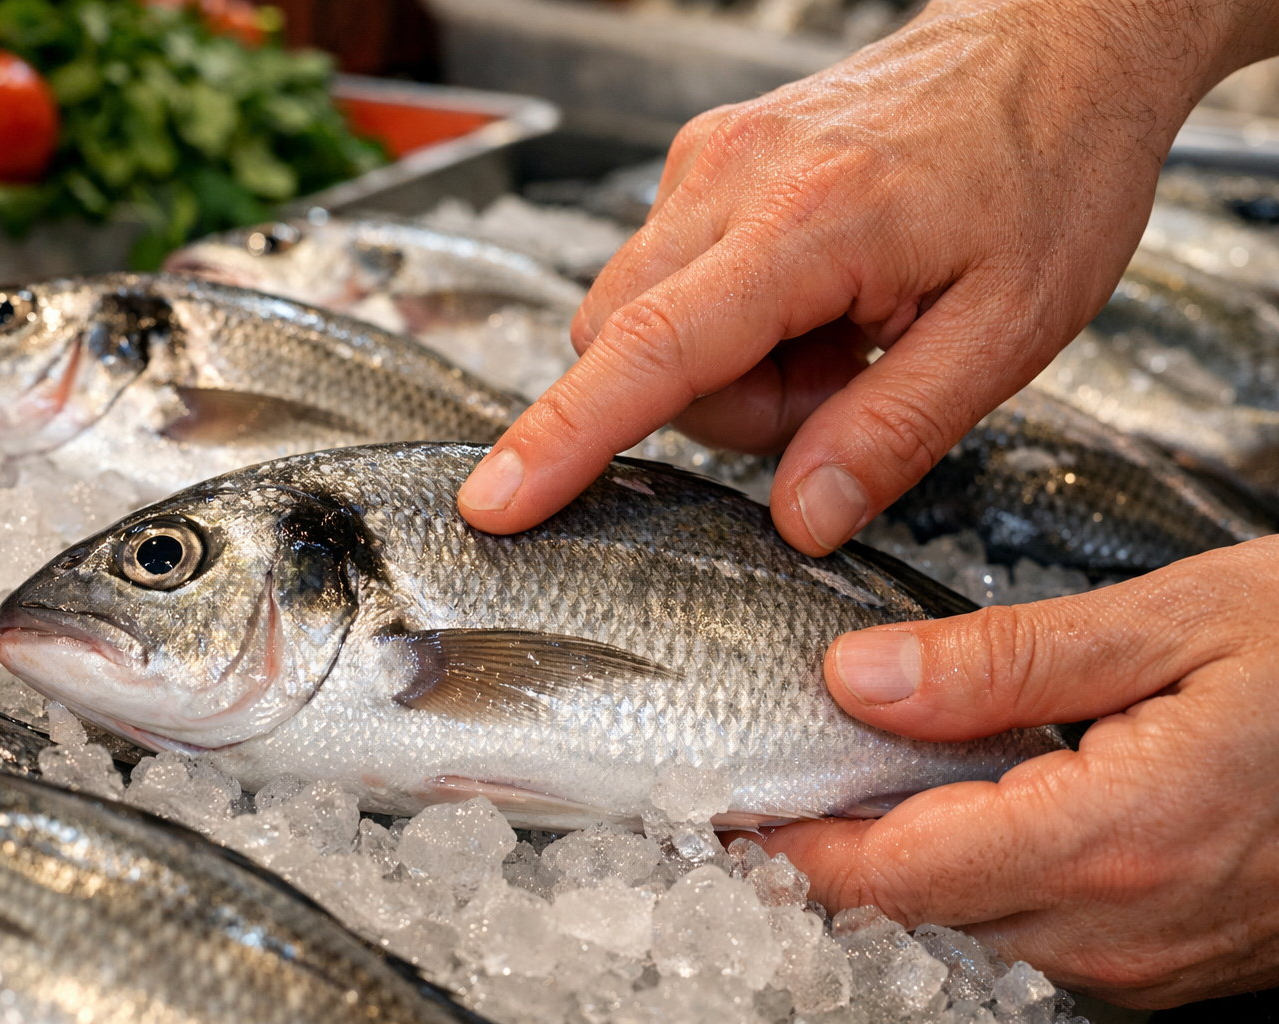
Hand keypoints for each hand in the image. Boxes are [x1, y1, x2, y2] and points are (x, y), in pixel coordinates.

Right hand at [456, 0, 1278, 552]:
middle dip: (714, 407)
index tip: (495, 501)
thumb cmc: (1045, 171)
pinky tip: (820, 298)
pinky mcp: (708, 162)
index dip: (563, 439)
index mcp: (807, 219)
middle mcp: (729, 176)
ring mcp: (709, 160)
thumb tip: (801, 521)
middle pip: (625, 348)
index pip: (649, 349)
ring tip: (845, 334)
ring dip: (731, 368)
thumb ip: (894, 433)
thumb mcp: (1010, 329)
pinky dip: (733, 323)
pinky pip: (670, 281)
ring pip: (641, 320)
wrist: (1050, 44)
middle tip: (841, 383)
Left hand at [742, 538, 1278, 1007]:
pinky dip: (970, 879)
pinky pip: (1034, 934)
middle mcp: (1123, 927)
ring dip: (895, 869)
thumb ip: (1002, 663)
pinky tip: (956, 811)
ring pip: (968, 931)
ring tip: (843, 785)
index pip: (890, 875)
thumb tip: (853, 681)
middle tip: (764, 779)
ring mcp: (1150, 961)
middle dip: (827, 857)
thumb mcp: (1170, 625)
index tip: (714, 807)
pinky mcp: (1170, 959)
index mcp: (1112, 838)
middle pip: (915, 914)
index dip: (787, 847)